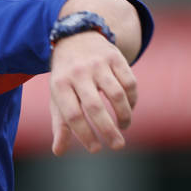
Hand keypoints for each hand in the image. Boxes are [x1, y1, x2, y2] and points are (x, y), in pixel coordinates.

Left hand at [48, 31, 137, 155]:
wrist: (75, 38)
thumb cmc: (66, 76)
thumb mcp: (58, 97)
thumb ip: (60, 124)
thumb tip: (58, 152)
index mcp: (60, 85)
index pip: (72, 115)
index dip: (85, 134)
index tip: (96, 149)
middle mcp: (78, 73)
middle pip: (95, 107)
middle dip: (108, 130)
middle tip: (118, 146)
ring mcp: (97, 63)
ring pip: (117, 94)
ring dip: (124, 115)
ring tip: (124, 127)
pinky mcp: (115, 56)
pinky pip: (129, 82)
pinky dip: (132, 99)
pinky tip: (129, 109)